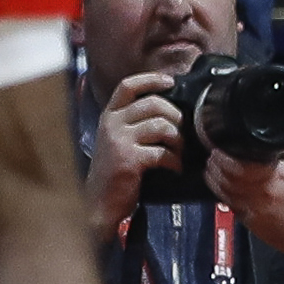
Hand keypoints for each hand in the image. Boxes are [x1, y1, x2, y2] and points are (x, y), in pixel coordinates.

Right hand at [88, 70, 180, 235]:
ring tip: (179, 152)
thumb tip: (171, 110)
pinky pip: (162, 152)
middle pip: (153, 103)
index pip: (128, 86)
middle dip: (176, 115)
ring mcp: (118, 141)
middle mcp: (111, 124)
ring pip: (161, 125)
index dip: (151, 80)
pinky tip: (175, 168)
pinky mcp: (128, 159)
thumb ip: (136, 123)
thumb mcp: (119, 140)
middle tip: (183, 131)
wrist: (100, 204)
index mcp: (109, 116)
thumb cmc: (116, 172)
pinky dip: (174, 161)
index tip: (171, 82)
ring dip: (178, 139)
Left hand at [202, 138, 283, 262]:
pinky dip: (224, 196)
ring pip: (224, 193)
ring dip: (214, 180)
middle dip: (215, 166)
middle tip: (214, 158)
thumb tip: (274, 138)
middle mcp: (263, 193)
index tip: (220, 148)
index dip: (224, 156)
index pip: (240, 164)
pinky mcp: (252, 225)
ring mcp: (255, 210)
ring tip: (213, 171)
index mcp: (277, 175)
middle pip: (227, 178)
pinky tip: (225, 190)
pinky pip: (231, 207)